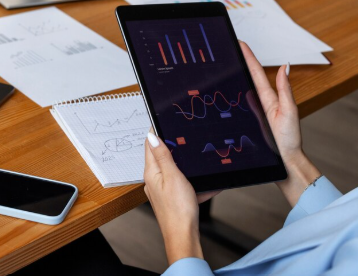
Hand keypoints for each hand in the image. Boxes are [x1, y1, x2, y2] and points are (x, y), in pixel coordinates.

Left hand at [143, 130, 219, 264]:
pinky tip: (208, 184)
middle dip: (175, 147)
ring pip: (176, 171)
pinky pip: (185, 185)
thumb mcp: (172, 176)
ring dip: (187, 166)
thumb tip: (151, 136)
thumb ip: (163, 156)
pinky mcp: (173, 199)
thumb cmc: (178, 210)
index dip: (156, 131)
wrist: (184, 237)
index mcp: (151, 172)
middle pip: (162, 157)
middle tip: (187, 138)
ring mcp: (163, 191)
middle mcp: (154, 180)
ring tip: (199, 161)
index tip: (165, 121)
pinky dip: (195, 183)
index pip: (149, 145)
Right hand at [239, 41, 320, 206]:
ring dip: (234, 76)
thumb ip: (285, 90)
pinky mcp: (248, 120)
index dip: (248, 56)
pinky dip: (232, 94)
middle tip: (229, 47)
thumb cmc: (290, 140)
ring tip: (223, 63)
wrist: (285, 161)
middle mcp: (261, 101)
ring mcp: (254, 110)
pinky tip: (224, 90)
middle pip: (247, 77)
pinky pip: (238, 104)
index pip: (256, 72)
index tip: (240, 43)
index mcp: (269, 97)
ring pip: (242, 89)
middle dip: (239, 60)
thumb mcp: (289, 112)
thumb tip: (285, 67)